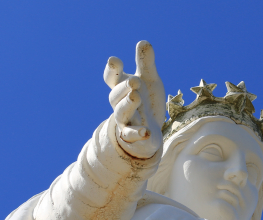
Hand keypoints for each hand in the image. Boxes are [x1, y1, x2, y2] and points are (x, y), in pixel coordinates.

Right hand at [104, 40, 165, 158]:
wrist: (150, 129)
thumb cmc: (147, 101)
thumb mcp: (149, 80)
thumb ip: (146, 63)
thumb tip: (143, 42)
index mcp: (121, 87)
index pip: (112, 78)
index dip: (112, 70)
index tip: (115, 61)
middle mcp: (119, 103)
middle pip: (116, 96)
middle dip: (124, 88)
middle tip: (135, 81)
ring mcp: (125, 120)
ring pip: (121, 113)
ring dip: (127, 105)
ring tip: (136, 97)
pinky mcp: (133, 135)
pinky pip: (131, 134)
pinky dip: (137, 133)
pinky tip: (146, 132)